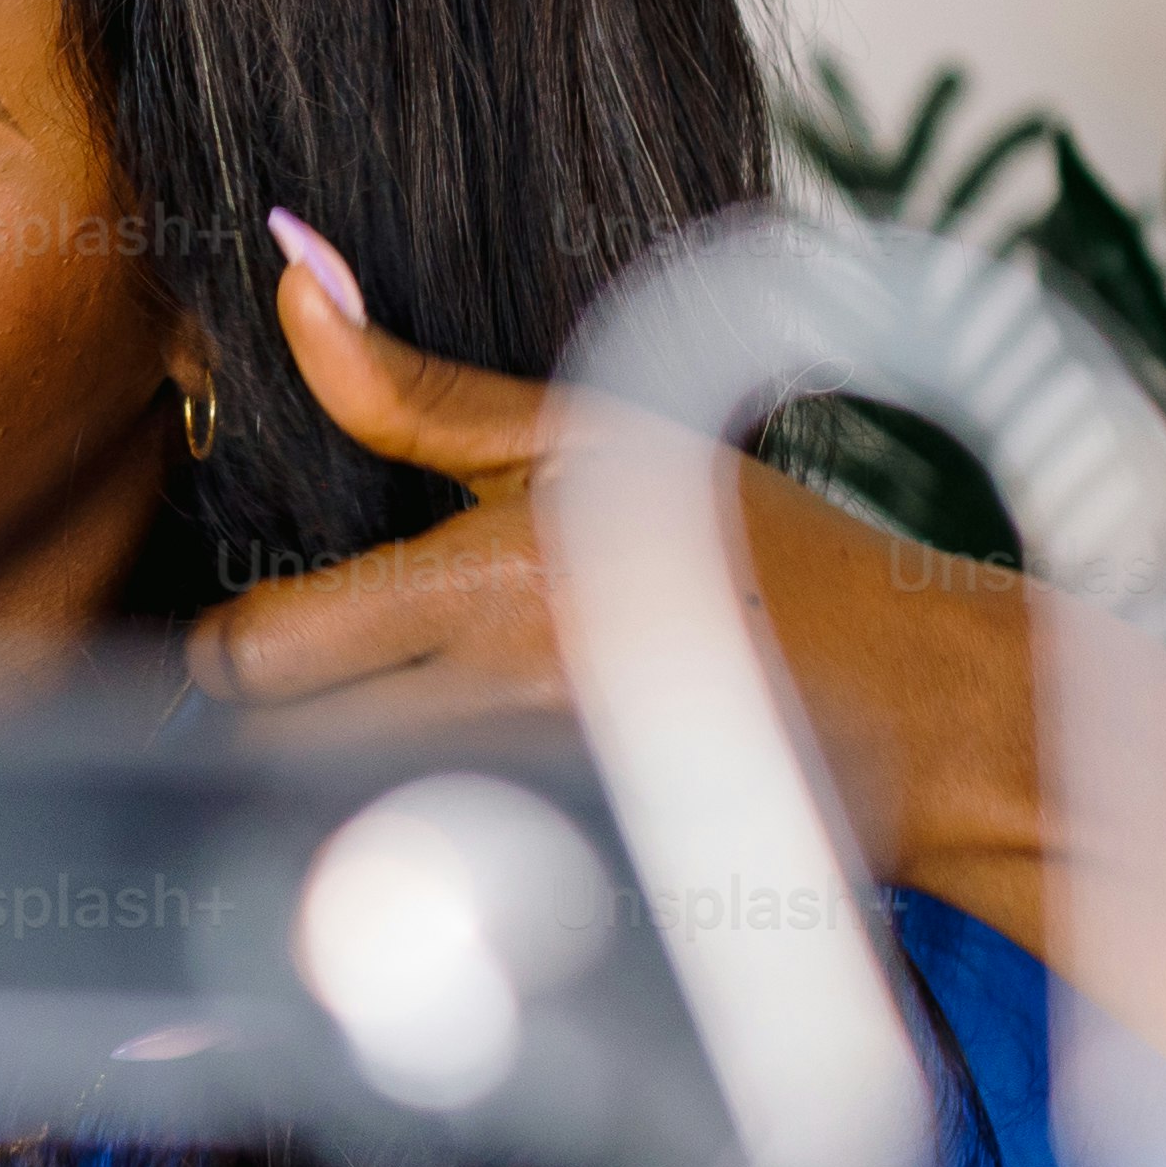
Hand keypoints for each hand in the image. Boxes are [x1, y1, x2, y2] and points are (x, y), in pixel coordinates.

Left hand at [173, 224, 1026, 896]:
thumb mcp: (588, 433)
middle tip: (348, 697)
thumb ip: (415, 388)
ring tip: (423, 749)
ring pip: (342, 826)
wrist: (916, 700)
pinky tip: (483, 818)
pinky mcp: (576, 881)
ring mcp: (539, 806)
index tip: (287, 639)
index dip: (249, 648)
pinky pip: (431, 894)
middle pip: (279, 756)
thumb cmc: (753, 552)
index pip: (261, 650)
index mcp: (491, 578)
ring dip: (351, 794)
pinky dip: (429, 861)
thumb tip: (296, 272)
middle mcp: (505, 701)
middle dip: (288, 728)